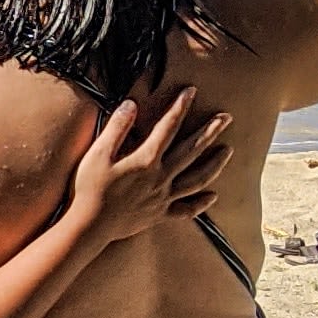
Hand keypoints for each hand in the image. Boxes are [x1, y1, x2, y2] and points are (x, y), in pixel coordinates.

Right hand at [66, 87, 229, 246]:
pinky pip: (185, 209)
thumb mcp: (98, 153)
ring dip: (215, 164)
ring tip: (228, 151)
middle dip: (210, 132)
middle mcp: (161, 177)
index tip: (191, 91)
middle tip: (226, 118)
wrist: (90, 226)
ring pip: (196, 179)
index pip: (168, 127)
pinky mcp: (160, 214)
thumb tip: (132, 104)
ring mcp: (163, 197)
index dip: (180, 107)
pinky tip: (213, 197)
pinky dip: (201, 203)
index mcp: (146, 160)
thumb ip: (117, 128)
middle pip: (191, 150)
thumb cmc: (90, 188)